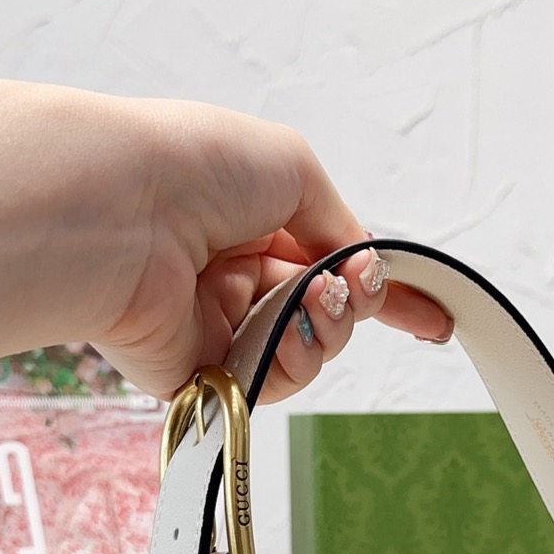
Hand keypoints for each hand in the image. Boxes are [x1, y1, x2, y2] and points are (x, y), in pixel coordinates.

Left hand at [91, 101, 452, 402]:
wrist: (122, 214)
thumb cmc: (194, 168)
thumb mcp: (293, 168)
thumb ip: (338, 223)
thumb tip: (359, 262)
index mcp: (250, 218)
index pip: (330, 259)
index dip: (383, 289)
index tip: (431, 315)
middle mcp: (232, 272)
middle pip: (326, 311)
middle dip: (355, 303)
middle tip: (350, 286)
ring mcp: (215, 324)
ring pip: (306, 351)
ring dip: (328, 330)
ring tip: (313, 304)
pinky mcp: (198, 371)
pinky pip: (268, 385)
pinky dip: (292, 363)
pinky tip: (284, 335)